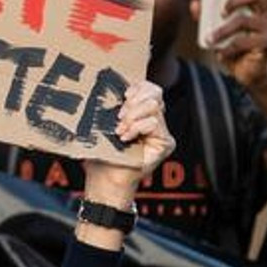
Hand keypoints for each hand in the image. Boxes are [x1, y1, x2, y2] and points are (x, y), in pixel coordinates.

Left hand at [80, 79, 172, 209]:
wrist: (105, 180)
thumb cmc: (101, 155)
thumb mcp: (103, 126)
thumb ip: (112, 108)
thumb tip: (109, 89)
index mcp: (142, 114)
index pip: (150, 89)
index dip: (139, 86)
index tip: (124, 94)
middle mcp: (155, 121)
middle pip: (155, 94)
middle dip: (134, 102)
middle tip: (119, 117)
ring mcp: (162, 133)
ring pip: (154, 107)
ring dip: (133, 117)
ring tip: (120, 130)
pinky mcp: (165, 144)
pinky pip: (155, 123)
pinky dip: (138, 127)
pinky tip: (125, 137)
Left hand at [207, 0, 266, 88]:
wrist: (247, 75)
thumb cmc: (236, 49)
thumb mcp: (219, 30)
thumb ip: (207, 15)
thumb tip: (194, 2)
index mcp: (261, 7)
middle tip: (221, 11)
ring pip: (244, 20)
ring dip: (222, 30)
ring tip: (210, 39)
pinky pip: (241, 41)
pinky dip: (226, 48)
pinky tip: (220, 54)